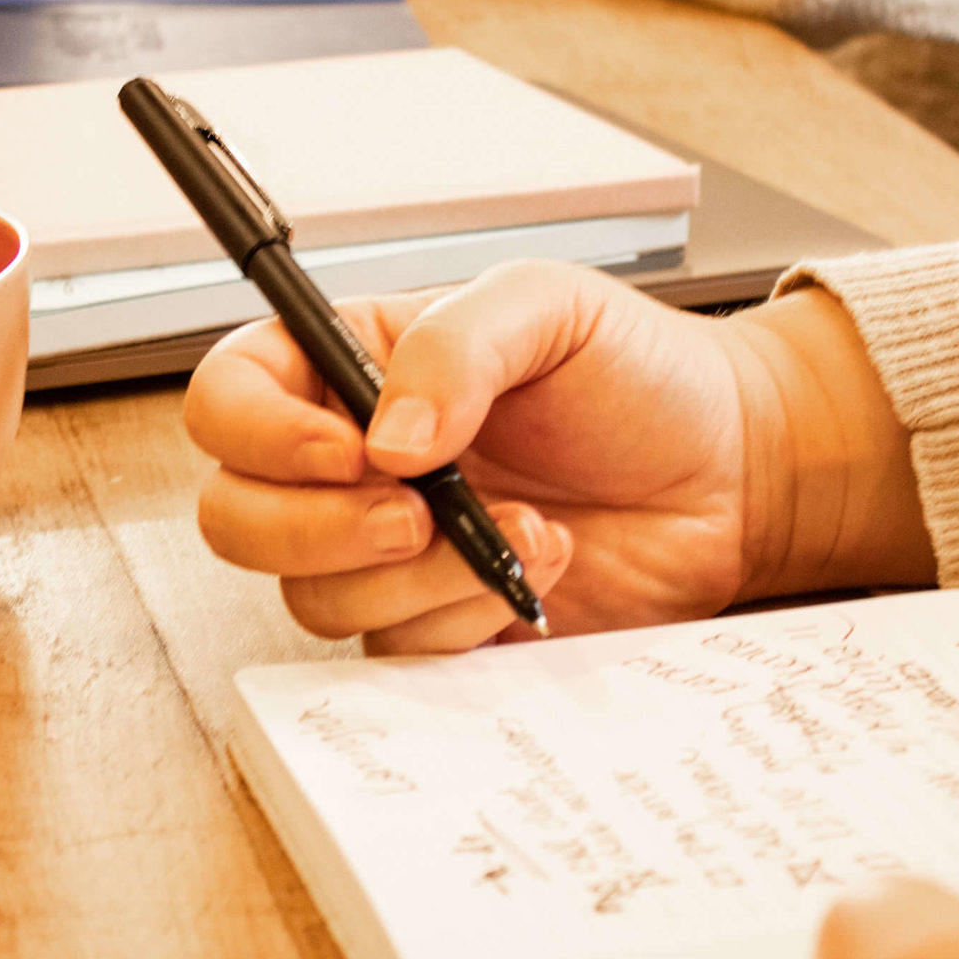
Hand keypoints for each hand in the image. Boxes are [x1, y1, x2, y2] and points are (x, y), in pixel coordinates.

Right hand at [185, 259, 932, 649]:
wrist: (730, 472)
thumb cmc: (638, 375)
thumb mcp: (551, 308)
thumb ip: (459, 348)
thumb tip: (385, 438)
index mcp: (346, 366)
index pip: (228, 400)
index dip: (260, 436)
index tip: (351, 450)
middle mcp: (345, 464)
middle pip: (236, 518)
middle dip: (319, 528)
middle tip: (418, 511)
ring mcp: (381, 552)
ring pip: (312, 598)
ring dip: (418, 575)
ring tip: (521, 527)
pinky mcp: (434, 623)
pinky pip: (394, 650)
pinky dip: (463, 616)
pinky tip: (534, 568)